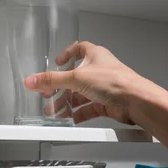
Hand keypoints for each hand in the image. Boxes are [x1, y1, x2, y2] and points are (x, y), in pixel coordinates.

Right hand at [25, 41, 151, 124]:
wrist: (136, 101)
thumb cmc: (114, 81)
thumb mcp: (77, 78)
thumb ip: (52, 80)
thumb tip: (31, 80)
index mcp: (95, 55)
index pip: (79, 49)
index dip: (67, 54)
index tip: (56, 63)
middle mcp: (99, 70)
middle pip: (75, 77)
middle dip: (60, 87)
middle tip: (47, 95)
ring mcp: (103, 87)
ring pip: (80, 95)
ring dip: (66, 103)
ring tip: (52, 112)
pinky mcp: (106, 103)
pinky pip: (88, 108)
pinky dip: (77, 113)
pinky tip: (68, 119)